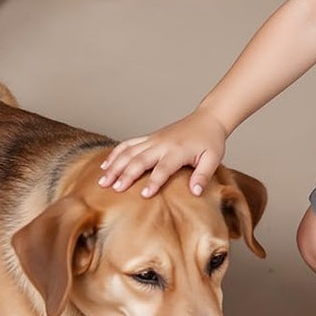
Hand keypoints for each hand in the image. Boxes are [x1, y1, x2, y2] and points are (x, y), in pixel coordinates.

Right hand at [98, 109, 227, 195]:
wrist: (207, 119)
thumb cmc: (210, 141)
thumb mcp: (213, 159)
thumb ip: (203, 175)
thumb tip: (195, 192)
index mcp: (178, 151)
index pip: (163, 168)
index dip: (153, 182)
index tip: (143, 195)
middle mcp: (162, 144)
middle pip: (139, 160)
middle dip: (126, 174)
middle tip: (114, 189)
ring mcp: (153, 140)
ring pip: (129, 152)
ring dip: (115, 166)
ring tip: (103, 181)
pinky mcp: (149, 138)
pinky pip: (128, 144)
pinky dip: (115, 153)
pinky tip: (105, 165)